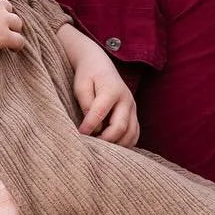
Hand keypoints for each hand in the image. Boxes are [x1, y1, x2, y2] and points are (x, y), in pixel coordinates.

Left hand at [62, 31, 139, 145]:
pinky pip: (135, 134)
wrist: (100, 65)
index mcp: (112, 90)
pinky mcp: (134, 114)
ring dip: (116, 145)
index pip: (101, 112)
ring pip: (131, 134)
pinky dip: (125, 144)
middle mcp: (126, 99)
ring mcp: (133, 108)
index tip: (80, 134)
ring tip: (101, 148)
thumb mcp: (81, 85)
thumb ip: (86, 103)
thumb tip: (90, 124)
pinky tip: (112, 147)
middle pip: (120, 127)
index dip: (89, 126)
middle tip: (91, 144)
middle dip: (105, 139)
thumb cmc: (88, 76)